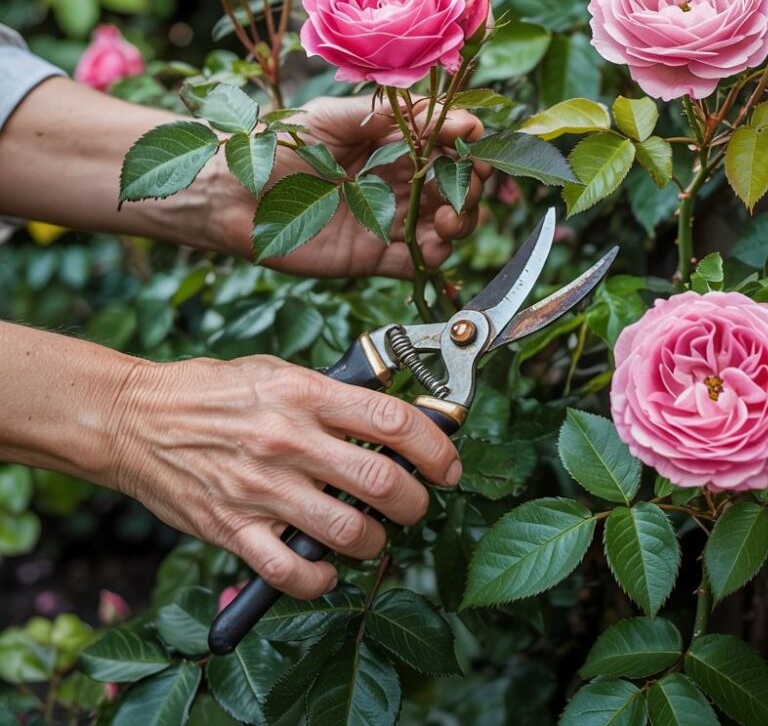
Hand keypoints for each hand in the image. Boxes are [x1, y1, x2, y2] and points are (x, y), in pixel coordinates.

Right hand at [109, 355, 462, 598]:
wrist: (135, 418)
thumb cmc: (211, 390)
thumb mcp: (278, 370)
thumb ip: (332, 393)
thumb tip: (388, 418)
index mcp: (304, 393)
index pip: (391, 420)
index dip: (435, 445)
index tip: (448, 464)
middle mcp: (287, 439)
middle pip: (381, 480)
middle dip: (416, 500)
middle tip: (417, 503)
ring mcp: (259, 487)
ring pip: (347, 531)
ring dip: (376, 541)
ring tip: (375, 535)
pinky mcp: (232, 528)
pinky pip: (291, 572)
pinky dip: (320, 580)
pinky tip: (326, 569)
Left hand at [214, 94, 489, 278]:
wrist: (229, 192)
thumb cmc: (276, 143)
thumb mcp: (336, 116)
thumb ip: (395, 116)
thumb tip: (457, 117)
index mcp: (391, 146)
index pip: (446, 147)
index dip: (467, 148)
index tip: (475, 146)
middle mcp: (395, 183)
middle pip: (454, 189)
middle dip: (471, 187)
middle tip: (470, 186)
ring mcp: (385, 221)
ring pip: (444, 226)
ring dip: (461, 222)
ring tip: (451, 218)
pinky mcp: (370, 256)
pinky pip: (414, 261)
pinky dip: (433, 255)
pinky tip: (433, 243)